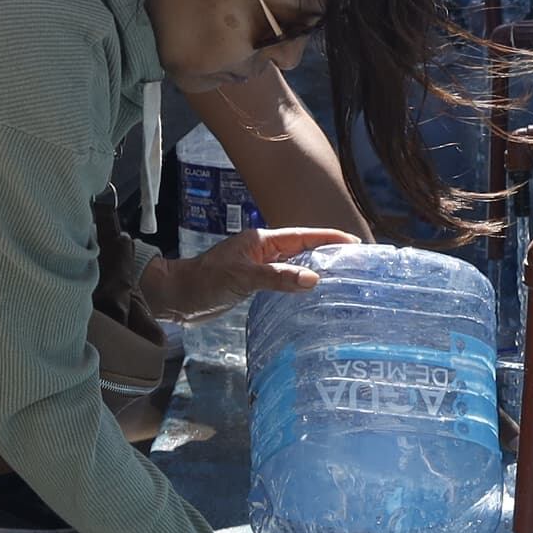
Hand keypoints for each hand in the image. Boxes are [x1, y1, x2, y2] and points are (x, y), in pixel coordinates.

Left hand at [140, 225, 351, 321]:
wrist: (177, 297)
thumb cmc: (204, 282)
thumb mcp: (242, 278)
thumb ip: (277, 277)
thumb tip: (313, 279)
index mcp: (262, 241)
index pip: (303, 236)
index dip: (329, 239)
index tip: (354, 243)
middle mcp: (263, 251)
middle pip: (303, 248)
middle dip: (328, 252)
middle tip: (355, 263)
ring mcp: (258, 266)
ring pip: (294, 264)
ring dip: (316, 268)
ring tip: (341, 277)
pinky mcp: (253, 283)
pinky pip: (284, 279)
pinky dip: (299, 283)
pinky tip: (311, 293)